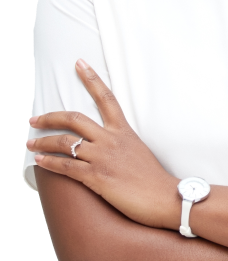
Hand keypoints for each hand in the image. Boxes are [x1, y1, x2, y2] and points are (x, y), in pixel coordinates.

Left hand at [27, 59, 180, 229]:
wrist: (164, 196)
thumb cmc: (152, 177)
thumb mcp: (137, 150)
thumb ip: (120, 143)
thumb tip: (106, 144)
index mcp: (123, 130)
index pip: (106, 97)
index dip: (91, 79)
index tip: (79, 63)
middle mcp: (111, 139)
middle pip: (75, 119)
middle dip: (50, 117)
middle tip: (35, 119)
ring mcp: (103, 157)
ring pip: (65, 143)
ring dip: (43, 141)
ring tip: (31, 142)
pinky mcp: (97, 177)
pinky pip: (66, 167)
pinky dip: (49, 162)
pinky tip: (38, 160)